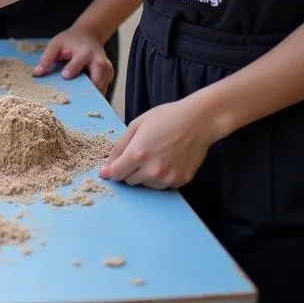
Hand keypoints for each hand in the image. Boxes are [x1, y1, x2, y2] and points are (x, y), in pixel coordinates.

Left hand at [33, 26, 114, 93]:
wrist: (89, 34)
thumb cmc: (70, 41)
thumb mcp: (56, 44)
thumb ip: (46, 58)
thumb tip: (37, 73)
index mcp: (84, 51)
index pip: (79, 61)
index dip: (73, 68)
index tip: (65, 76)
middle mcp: (98, 60)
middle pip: (97, 76)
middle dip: (89, 87)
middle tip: (78, 98)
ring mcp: (106, 67)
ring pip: (102, 85)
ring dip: (92, 94)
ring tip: (81, 101)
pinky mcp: (109, 74)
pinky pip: (104, 87)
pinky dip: (97, 93)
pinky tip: (87, 98)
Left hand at [100, 98, 217, 188]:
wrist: (198, 121)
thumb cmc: (166, 118)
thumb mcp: (136, 125)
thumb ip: (120, 146)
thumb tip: (108, 164)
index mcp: (138, 154)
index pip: (116, 173)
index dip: (110, 171)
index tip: (106, 170)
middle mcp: (152, 171)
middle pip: (129, 180)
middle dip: (127, 170)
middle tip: (137, 154)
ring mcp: (168, 178)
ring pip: (145, 184)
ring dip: (143, 174)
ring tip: (154, 154)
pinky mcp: (180, 181)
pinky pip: (162, 184)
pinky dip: (159, 176)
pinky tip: (166, 160)